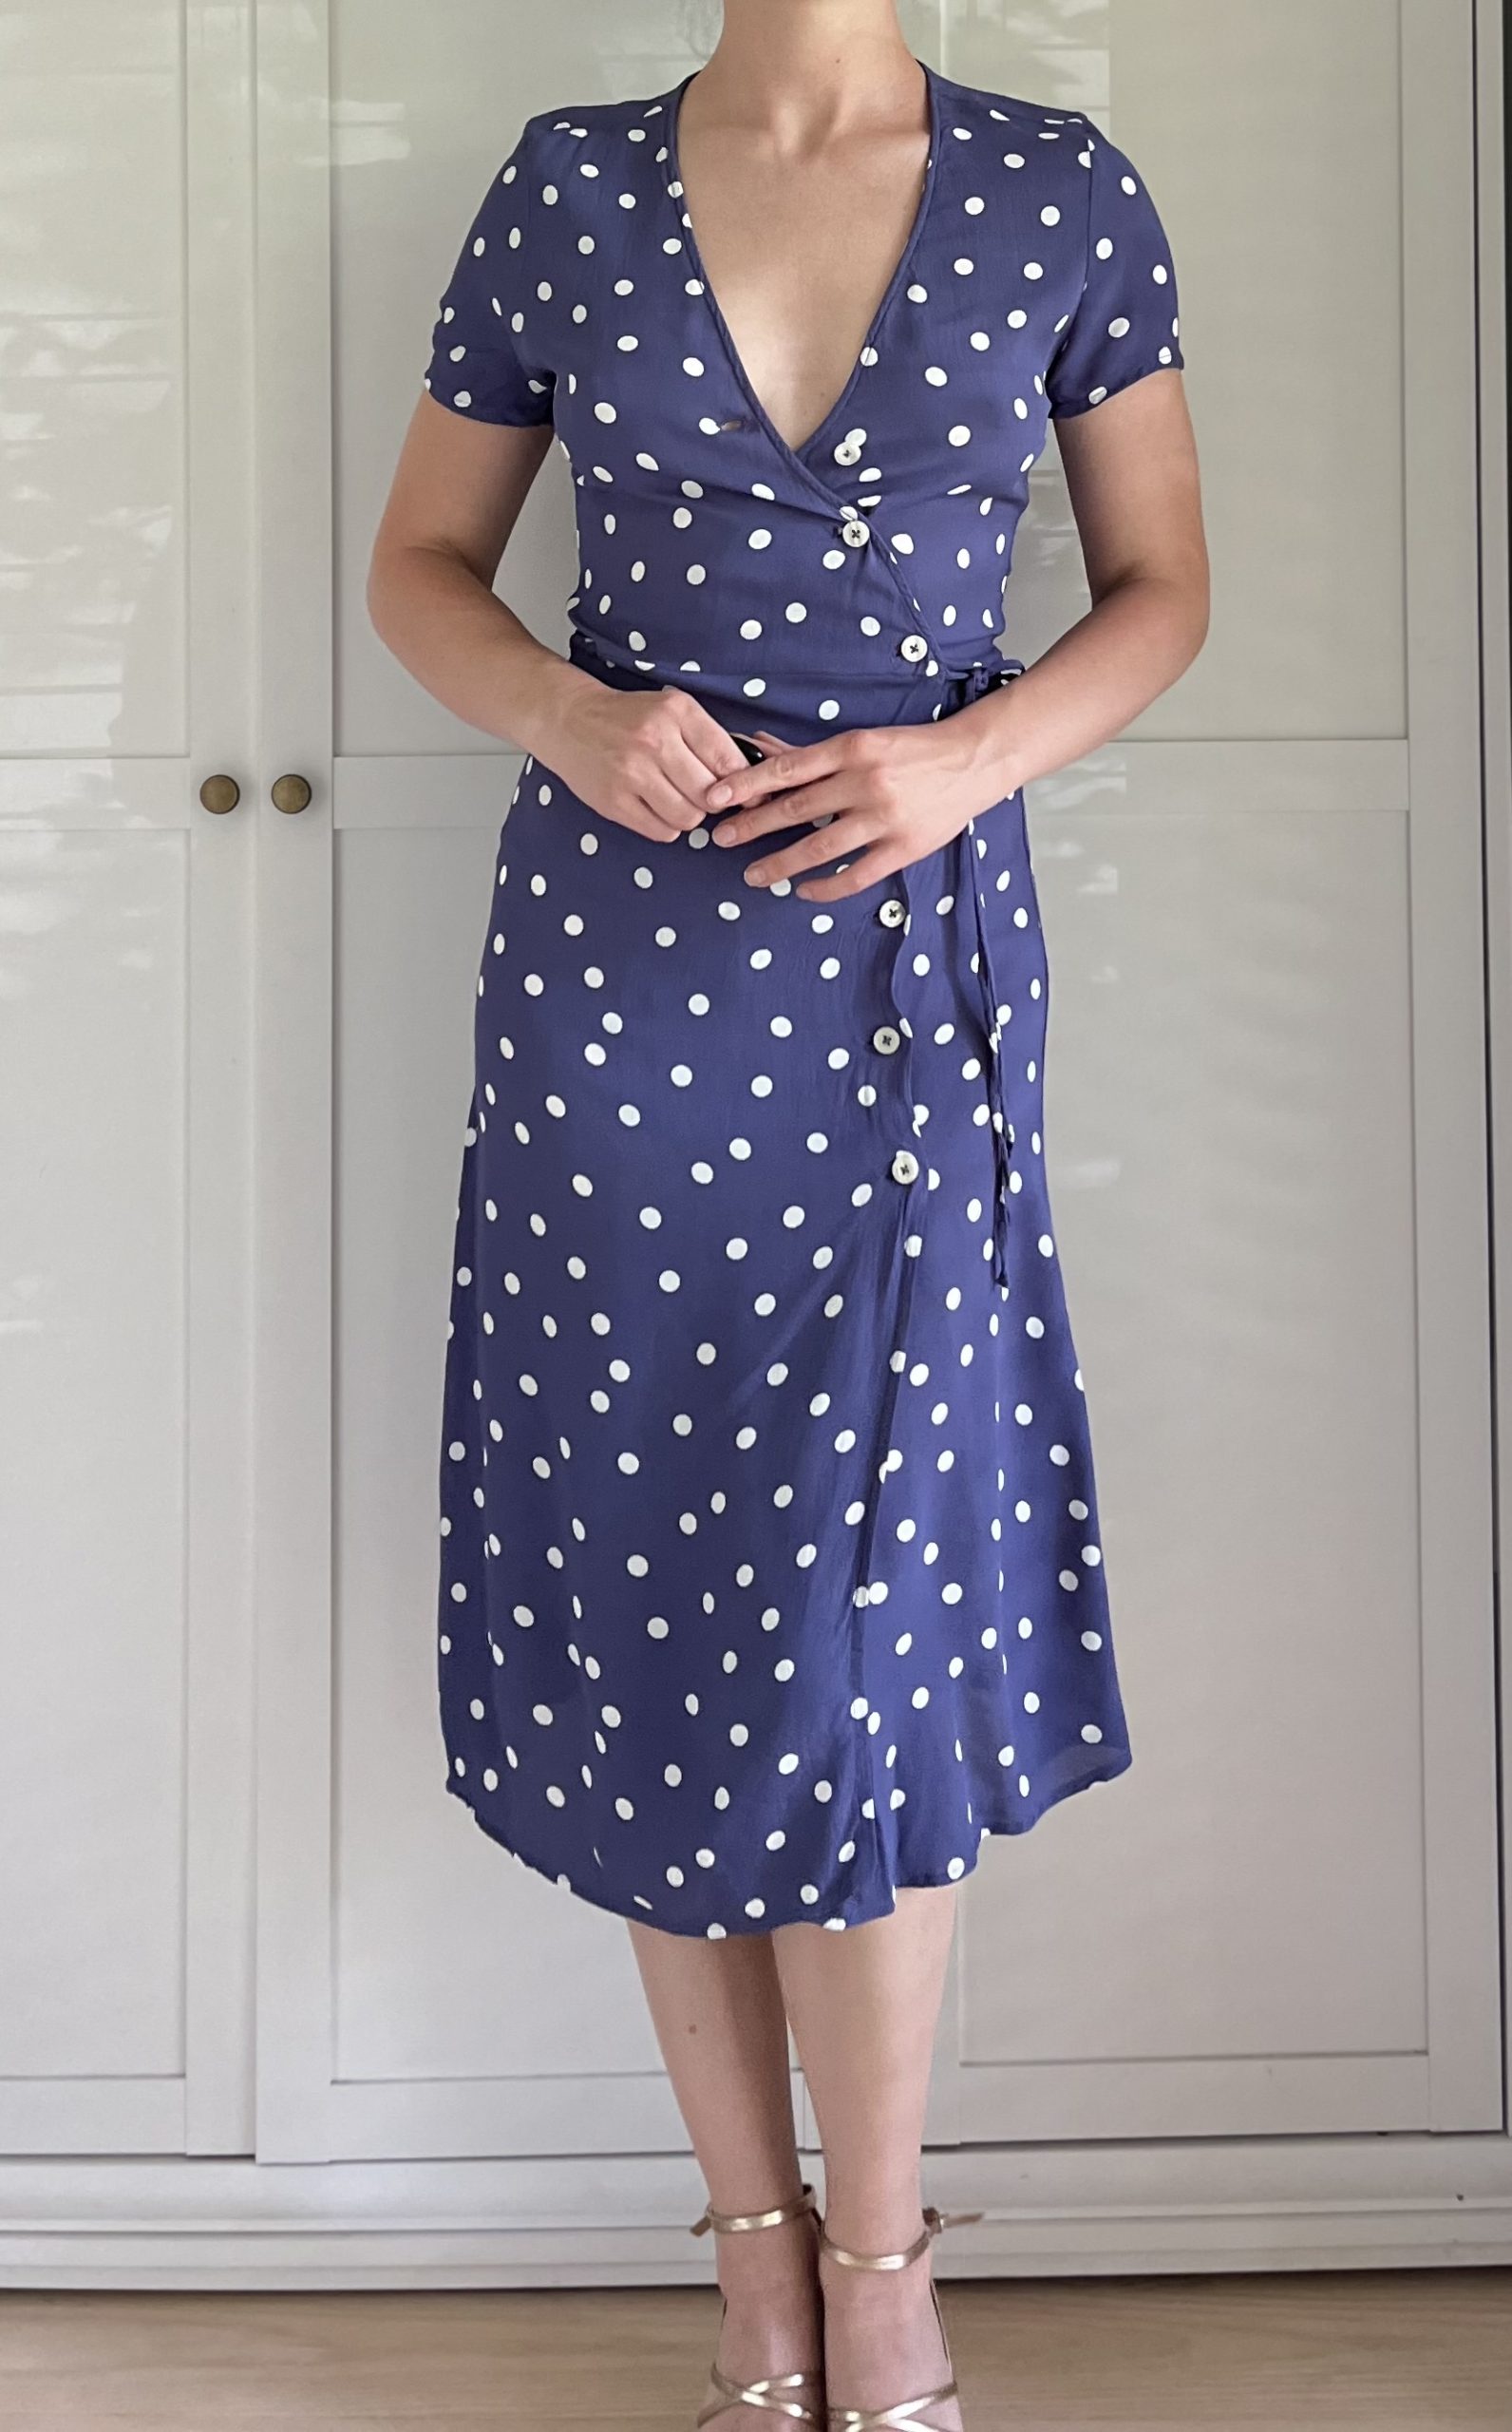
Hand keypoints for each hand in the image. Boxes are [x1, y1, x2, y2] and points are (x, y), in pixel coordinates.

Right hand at [534, 678, 756, 843]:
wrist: (569, 720)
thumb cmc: (629, 717)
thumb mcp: (672, 710)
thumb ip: (710, 739)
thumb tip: (751, 778)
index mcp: (676, 713)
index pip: (727, 759)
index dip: (743, 783)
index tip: (745, 792)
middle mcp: (654, 741)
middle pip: (710, 794)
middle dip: (714, 800)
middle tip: (704, 794)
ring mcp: (631, 774)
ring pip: (688, 817)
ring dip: (690, 815)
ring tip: (677, 798)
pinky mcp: (614, 802)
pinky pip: (662, 832)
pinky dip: (667, 825)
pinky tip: (656, 807)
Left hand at [705, 719, 1012, 900]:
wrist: (972, 761)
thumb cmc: (911, 749)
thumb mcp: (862, 741)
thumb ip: (812, 755)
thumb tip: (760, 747)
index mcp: (852, 748)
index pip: (787, 769)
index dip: (747, 785)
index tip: (716, 798)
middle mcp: (866, 782)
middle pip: (796, 810)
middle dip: (753, 827)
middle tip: (721, 839)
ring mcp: (885, 818)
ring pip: (819, 848)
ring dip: (780, 864)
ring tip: (753, 874)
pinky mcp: (903, 848)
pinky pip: (855, 876)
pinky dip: (824, 888)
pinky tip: (802, 891)